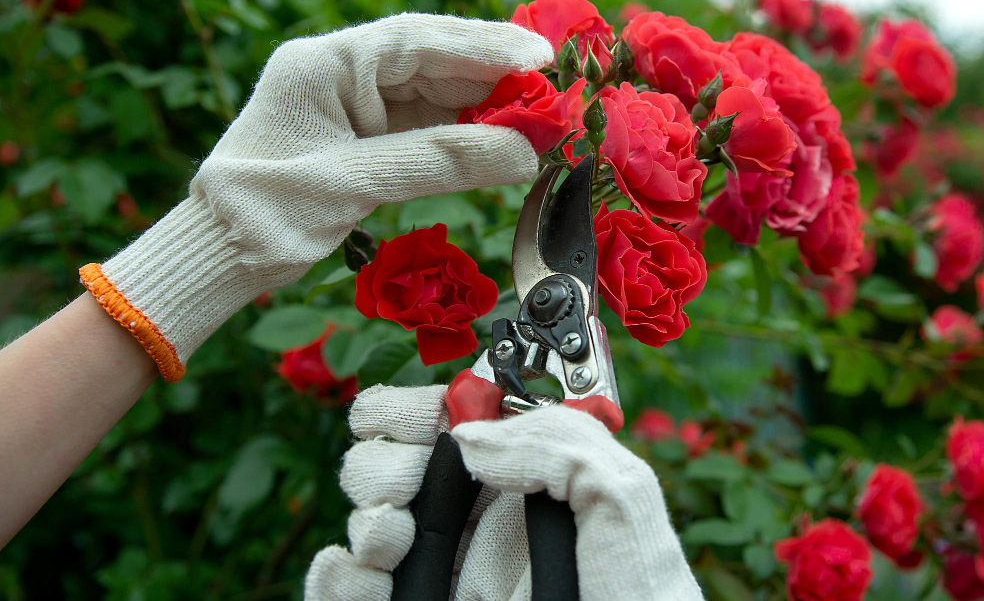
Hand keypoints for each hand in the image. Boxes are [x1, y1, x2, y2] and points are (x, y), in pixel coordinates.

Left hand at [79, 14, 551, 380]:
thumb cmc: (265, 215)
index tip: (541, 56)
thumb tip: (523, 155)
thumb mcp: (351, 184)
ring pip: (434, 93)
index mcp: (324, 65)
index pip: (416, 42)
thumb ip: (438, 162)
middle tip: (556, 84)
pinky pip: (425, 126)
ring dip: (487, 105)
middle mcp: (341, 73)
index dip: (483, 46)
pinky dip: (465, 135)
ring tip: (542, 115)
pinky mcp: (365, 137)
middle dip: (495, 73)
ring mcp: (354, 104)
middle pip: (432, 61)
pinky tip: (503, 139)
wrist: (219, 254)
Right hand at [305, 384, 703, 600]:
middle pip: (394, 466)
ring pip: (366, 523)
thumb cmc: (638, 597)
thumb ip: (560, 442)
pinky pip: (349, 589)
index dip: (414, 408)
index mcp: (524, 479)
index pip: (452, 424)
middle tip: (403, 490)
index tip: (398, 416)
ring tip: (391, 541)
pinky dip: (338, 577)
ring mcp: (446, 572)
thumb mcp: (624, 501)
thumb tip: (473, 439)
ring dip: (363, 519)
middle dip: (381, 465)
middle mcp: (479, 523)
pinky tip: (365, 576)